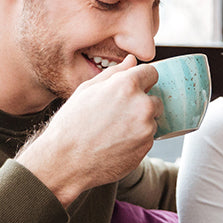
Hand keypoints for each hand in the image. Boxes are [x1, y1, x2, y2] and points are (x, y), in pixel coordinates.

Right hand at [15, 56, 160, 205]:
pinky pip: (148, 138)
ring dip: (140, 123)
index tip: (133, 88)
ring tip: (114, 130)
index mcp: (127, 85)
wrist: (66, 161)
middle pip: (155, 99)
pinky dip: (137, 139)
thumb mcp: (86, 90)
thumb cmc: (71, 125)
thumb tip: (131, 61)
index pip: (152, 73)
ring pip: (151, 120)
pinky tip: (116, 142)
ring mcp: (146, 128)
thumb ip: (113, 73)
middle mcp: (141, 105)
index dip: (141, 80)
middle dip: (142, 103)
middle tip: (118, 114)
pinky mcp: (146, 147)